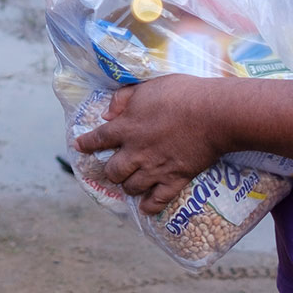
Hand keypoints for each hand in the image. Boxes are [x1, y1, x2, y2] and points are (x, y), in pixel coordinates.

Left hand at [73, 74, 226, 214]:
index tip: (79, 146)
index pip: (98, 138)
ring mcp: (155, 168)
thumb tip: (107, 113)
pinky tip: (145, 206)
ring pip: (131, 187)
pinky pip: (157, 201)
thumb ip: (123, 98)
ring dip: (128, 186)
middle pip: (112, 171)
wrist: (213, 114)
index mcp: (126, 127)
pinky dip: (149, 206)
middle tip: (114, 168)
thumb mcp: (148, 86)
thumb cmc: (182, 94)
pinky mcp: (175, 179)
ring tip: (131, 183)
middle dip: (110, 171)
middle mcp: (135, 152)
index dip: (86, 144)